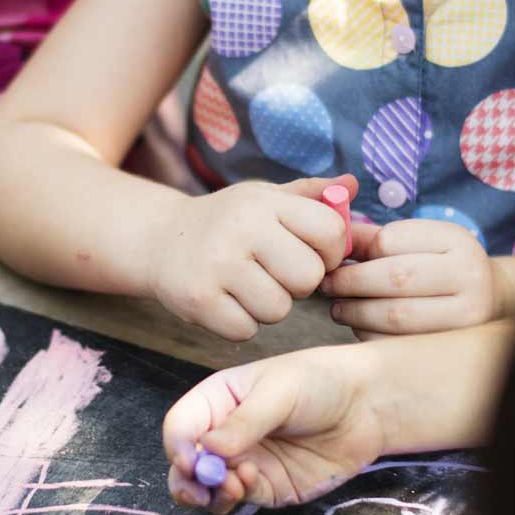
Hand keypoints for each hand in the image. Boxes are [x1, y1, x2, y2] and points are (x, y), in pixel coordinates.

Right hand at [144, 176, 354, 340]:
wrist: (160, 240)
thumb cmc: (227, 221)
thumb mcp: (266, 198)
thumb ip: (312, 195)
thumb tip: (353, 185)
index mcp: (265, 202)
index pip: (331, 231)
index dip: (331, 252)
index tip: (313, 254)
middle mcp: (241, 229)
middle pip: (309, 278)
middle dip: (299, 284)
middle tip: (275, 273)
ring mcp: (217, 265)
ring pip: (279, 309)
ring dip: (270, 306)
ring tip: (248, 286)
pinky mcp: (198, 300)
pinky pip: (246, 330)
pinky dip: (241, 323)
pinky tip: (227, 300)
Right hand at [161, 348, 383, 513]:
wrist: (367, 405)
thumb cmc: (320, 382)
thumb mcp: (279, 391)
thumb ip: (244, 422)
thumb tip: (207, 450)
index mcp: (217, 400)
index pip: (180, 426)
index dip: (177, 446)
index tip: (190, 461)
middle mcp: (224, 434)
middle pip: (184, 464)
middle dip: (186, 480)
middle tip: (199, 489)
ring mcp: (243, 463)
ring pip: (207, 489)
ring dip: (209, 494)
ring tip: (231, 485)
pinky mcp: (266, 487)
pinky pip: (239, 499)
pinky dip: (236, 497)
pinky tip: (249, 482)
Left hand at [324, 218, 499, 338]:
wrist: (488, 299)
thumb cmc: (439, 266)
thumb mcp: (419, 242)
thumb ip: (376, 239)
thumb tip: (332, 240)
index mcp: (456, 240)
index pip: (391, 240)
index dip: (358, 252)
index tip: (335, 259)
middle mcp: (469, 275)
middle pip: (395, 277)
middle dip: (351, 283)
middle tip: (326, 286)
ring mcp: (466, 314)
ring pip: (396, 315)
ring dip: (356, 312)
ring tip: (338, 308)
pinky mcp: (452, 345)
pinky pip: (399, 343)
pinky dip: (371, 335)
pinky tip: (361, 327)